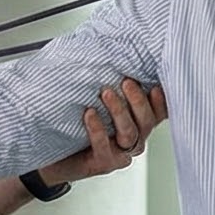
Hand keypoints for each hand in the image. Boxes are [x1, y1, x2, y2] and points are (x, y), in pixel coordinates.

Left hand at [38, 79, 166, 186]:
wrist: (53, 155)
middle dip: (138, 100)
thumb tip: (112, 51)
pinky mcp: (104, 163)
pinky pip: (105, 147)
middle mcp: (134, 138)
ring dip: (119, 111)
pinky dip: (97, 129)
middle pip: (147, 122)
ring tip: (106, 93)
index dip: (161, 100)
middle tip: (126, 82)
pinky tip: (90, 114)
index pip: (158, 112)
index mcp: (137, 122)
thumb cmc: (76, 123)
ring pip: (130, 134)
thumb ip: (110, 83)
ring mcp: (120, 153)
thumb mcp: (96, 99)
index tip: (154, 84)